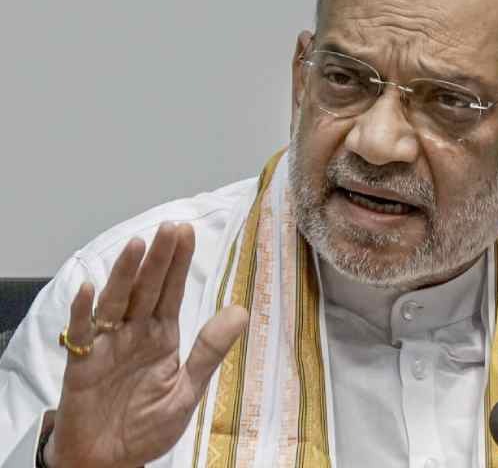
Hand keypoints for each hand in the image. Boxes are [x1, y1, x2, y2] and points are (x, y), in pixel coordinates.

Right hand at [46, 223, 248, 467]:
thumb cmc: (146, 426)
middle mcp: (133, 333)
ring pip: (116, 302)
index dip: (178, 263)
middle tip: (170, 227)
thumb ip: (209, 351)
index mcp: (160, 336)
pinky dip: (82, 312)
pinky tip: (88, 288)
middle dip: (159, 258)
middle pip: (146, 289)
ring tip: (137, 245)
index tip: (187, 232)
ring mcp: (107, 346)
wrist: (110, 461)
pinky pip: (81, 334)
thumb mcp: (187, 390)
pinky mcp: (82, 365)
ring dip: (125, 274)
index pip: (171, 291)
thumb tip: (240, 312)